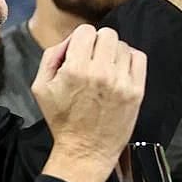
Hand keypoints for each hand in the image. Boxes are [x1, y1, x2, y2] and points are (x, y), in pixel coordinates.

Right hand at [33, 25, 147, 181]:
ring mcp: (122, 82)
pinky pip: (139, 59)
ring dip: (114, 53)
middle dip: (98, 43)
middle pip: (107, 35)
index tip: (80, 52)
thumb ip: (52, 55)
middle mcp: (101, 73)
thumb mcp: (41, 86)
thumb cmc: (62, 120)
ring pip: (123, 46)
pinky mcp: (137, 92)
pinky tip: (121, 70)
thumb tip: (70, 40)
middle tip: (93, 59)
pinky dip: (130, 59)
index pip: (86, 31)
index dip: (81, 39)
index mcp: (75, 69)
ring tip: (106, 69)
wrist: (86, 150)